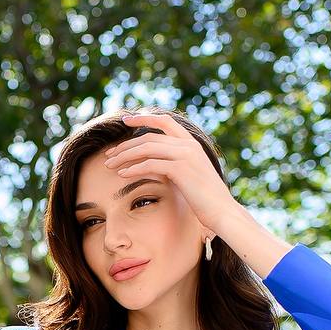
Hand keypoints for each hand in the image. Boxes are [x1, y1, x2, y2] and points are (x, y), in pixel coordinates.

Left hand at [105, 111, 238, 234]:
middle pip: (149, 136)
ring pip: (146, 148)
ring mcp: (184, 155)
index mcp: (190, 143)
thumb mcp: (190, 175)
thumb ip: (176, 164)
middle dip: (125, 144)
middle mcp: (188, 144)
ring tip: (109, 165)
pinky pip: (150, 164)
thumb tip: (158, 165)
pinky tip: (122, 174)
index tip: (125, 121)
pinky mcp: (180, 169)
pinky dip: (133, 168)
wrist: (222, 210)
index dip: (143, 119)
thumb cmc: (205, 198)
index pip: (164, 121)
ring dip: (124, 156)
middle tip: (109, 154)